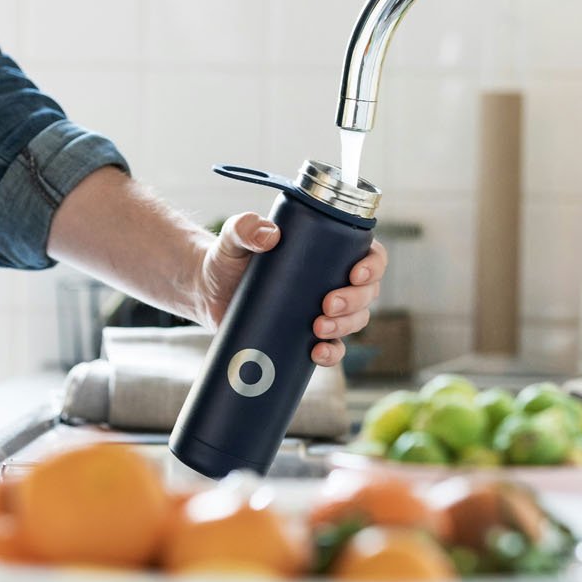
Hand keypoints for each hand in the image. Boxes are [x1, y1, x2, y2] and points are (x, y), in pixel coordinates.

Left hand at [195, 212, 387, 366]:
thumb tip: (268, 235)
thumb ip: (245, 227)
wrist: (208, 292)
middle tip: (327, 304)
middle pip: (367, 292)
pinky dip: (332, 354)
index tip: (355, 274)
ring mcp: (322, 310)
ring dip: (346, 326)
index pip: (369, 253)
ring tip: (318, 328)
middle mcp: (332, 279)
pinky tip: (317, 353)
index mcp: (328, 249)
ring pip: (356, 320)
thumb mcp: (234, 237)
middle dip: (355, 301)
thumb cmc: (227, 257)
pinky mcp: (306, 336)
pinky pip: (333, 348)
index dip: (373, 265)